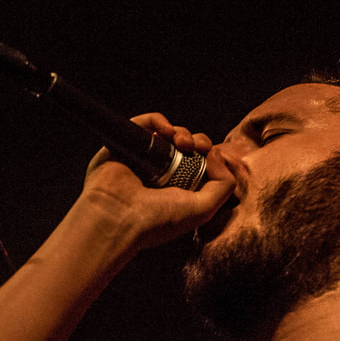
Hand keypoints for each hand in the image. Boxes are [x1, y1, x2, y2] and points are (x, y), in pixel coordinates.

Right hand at [79, 113, 235, 250]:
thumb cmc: (157, 220)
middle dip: (198, 141)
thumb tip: (215, 153)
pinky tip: (165, 131)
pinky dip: (158, 120)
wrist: (117, 217)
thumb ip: (222, 185)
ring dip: (182, 132)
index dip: (209, 154)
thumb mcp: (203, 210)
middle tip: (196, 147)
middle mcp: (161, 173)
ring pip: (169, 133)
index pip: (201, 163)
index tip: (209, 155)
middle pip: (188, 145)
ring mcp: (143, 158)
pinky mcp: (125, 145)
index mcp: (178, 189)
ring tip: (181, 143)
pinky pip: (145, 123)